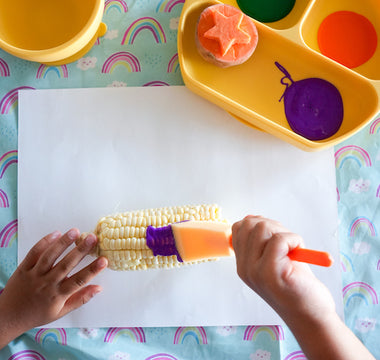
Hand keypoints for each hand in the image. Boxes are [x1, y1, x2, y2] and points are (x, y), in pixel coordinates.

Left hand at [0, 229, 106, 344]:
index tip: (104, 260)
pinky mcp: (23, 268)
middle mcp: (47, 284)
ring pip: (50, 256)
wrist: (9, 317)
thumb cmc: (38, 314)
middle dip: (81, 250)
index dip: (93, 270)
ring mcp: (34, 275)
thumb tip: (99, 288)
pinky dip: (44, 242)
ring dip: (63, 243)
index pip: (79, 281)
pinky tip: (56, 233)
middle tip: (92, 238)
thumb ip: (81, 299)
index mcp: (58, 295)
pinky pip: (34, 253)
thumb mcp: (61, 311)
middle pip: (66, 265)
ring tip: (75, 231)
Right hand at [232, 215, 334, 324]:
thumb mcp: (273, 260)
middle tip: (288, 243)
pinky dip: (294, 239)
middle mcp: (245, 267)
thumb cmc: (297, 286)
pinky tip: (299, 252)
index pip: (239, 227)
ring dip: (285, 233)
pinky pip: (279, 239)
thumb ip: (261, 241)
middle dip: (273, 226)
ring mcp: (255, 271)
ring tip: (293, 250)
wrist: (311, 316)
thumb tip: (254, 218)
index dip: (259, 223)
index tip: (274, 235)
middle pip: (250, 224)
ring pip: (262, 228)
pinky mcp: (272, 273)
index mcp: (243, 263)